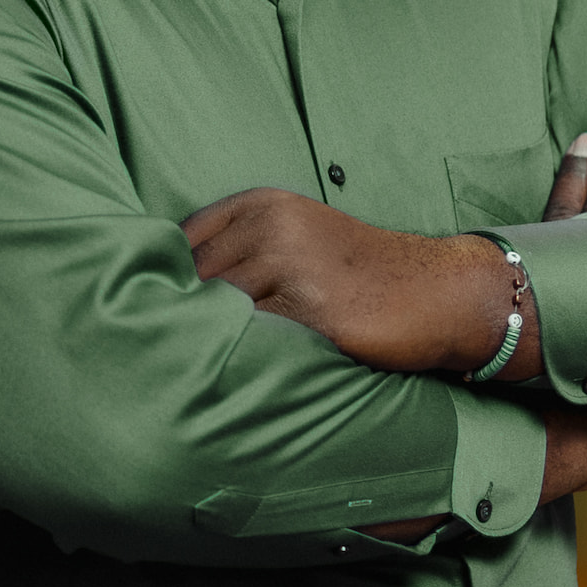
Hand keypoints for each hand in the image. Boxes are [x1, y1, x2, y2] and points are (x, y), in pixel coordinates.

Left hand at [184, 191, 526, 377]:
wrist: (437, 291)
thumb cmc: (360, 274)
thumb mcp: (296, 237)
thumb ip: (240, 251)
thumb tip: (169, 293)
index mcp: (261, 205)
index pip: (182, 242)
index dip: (161, 283)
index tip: (149, 315)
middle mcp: (272, 227)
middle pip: (192, 280)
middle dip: (174, 318)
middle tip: (158, 357)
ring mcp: (293, 266)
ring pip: (216, 313)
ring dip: (200, 345)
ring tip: (187, 377)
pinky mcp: (314, 311)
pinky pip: (254, 341)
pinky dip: (237, 361)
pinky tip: (228, 382)